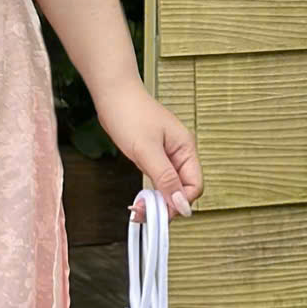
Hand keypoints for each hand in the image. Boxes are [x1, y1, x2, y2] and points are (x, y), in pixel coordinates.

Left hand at [92, 78, 202, 218]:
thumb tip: (181, 204)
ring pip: (169, 187)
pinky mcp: (153, 156)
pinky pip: (158, 180)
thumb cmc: (129, 113)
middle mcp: (180, 153)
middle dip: (166, 205)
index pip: (194, 186)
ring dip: (156, 201)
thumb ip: (165, 177)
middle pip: (182, 189)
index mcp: (186, 148)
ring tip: (138, 208)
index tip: (161, 212)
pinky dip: (150, 191)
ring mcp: (166, 155)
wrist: (112, 94)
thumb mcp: (147, 149)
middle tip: (144, 212)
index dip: (180, 202)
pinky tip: (139, 198)